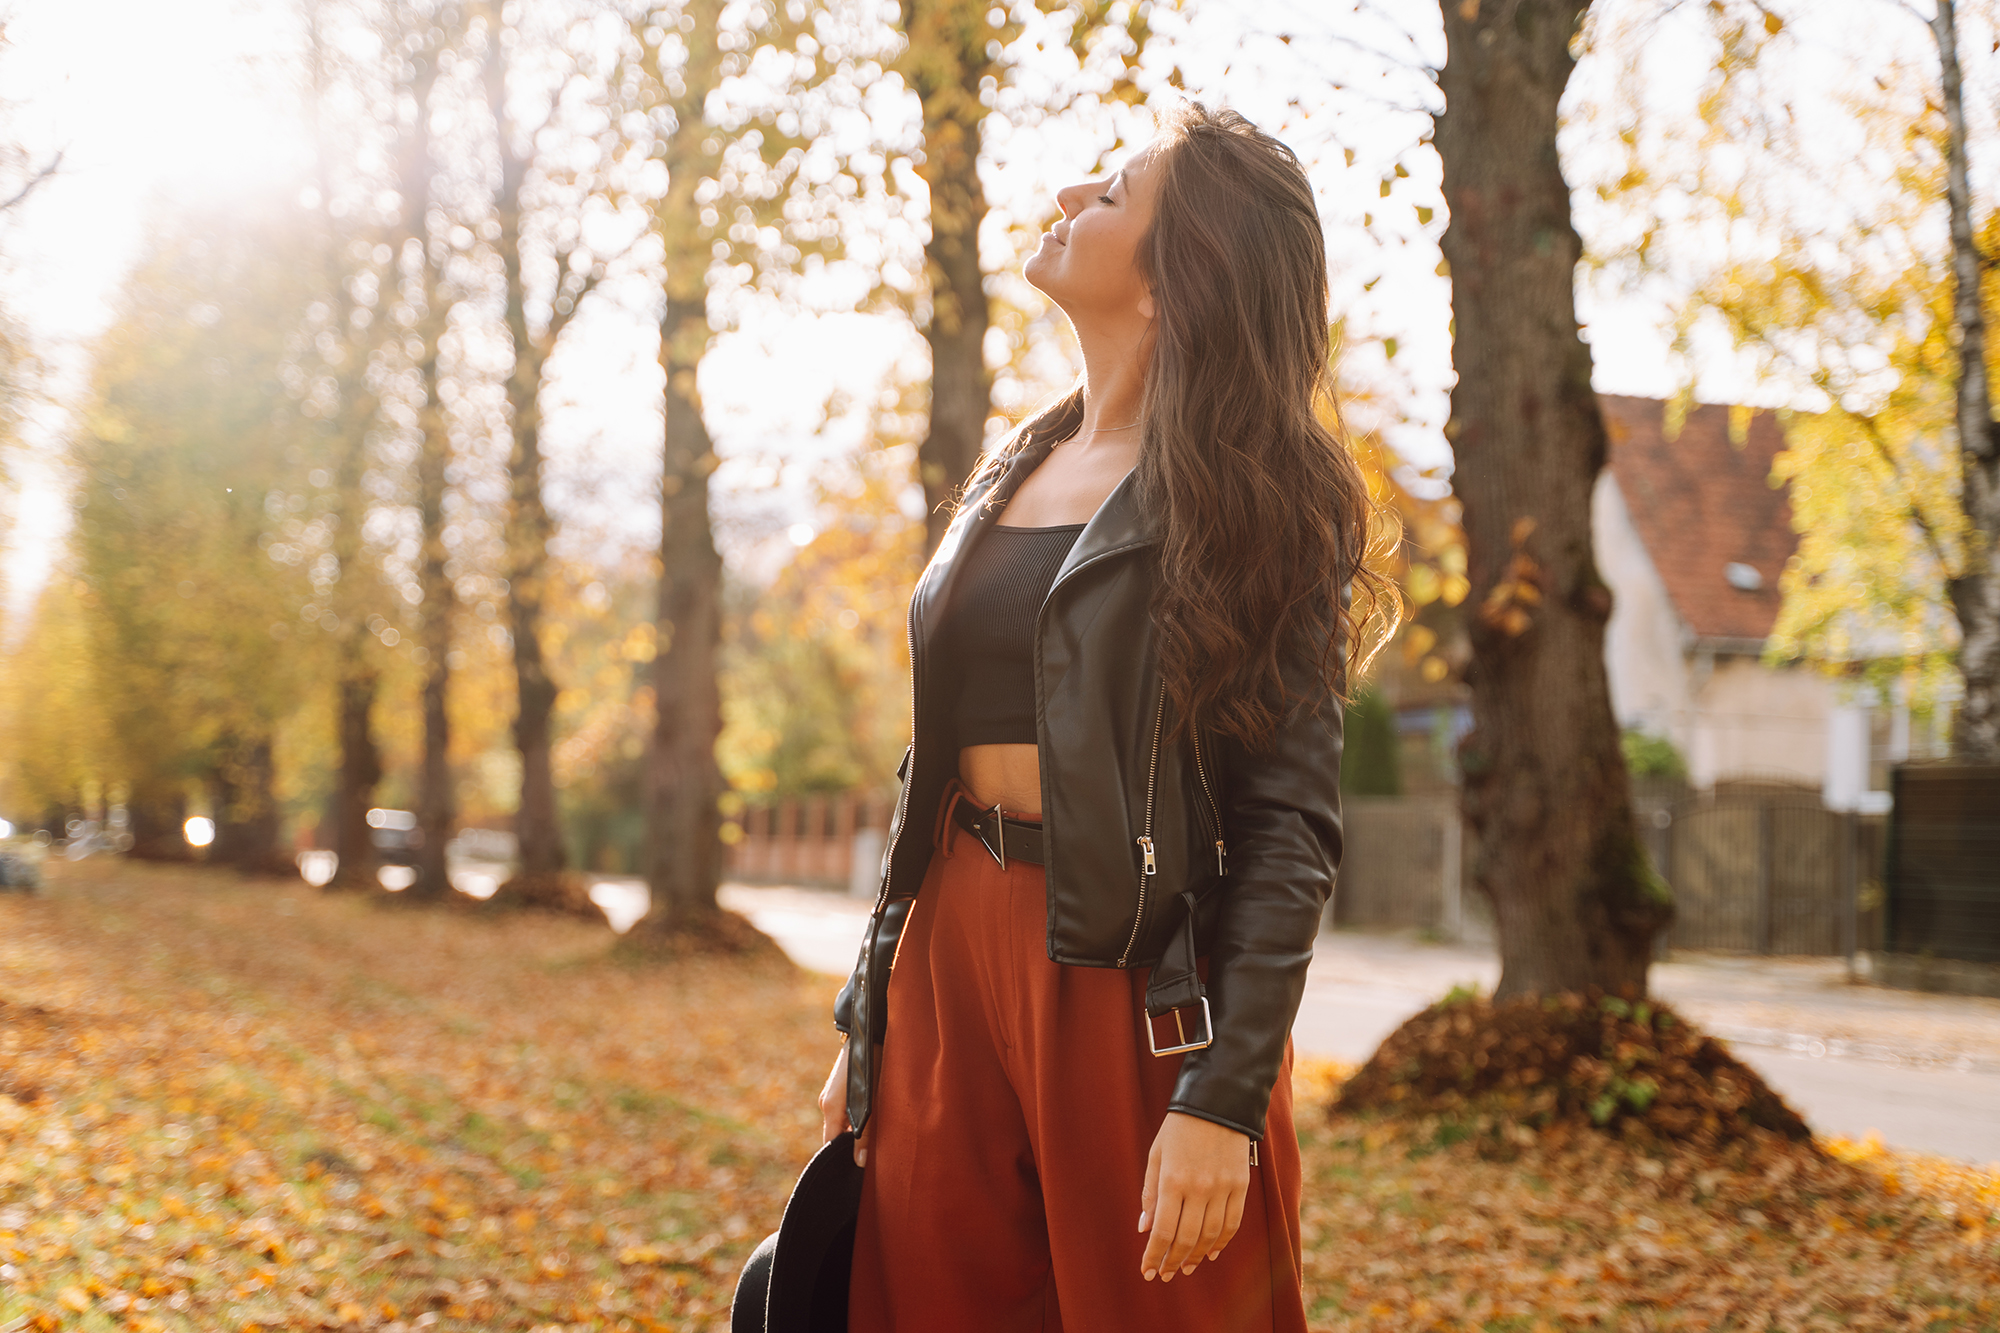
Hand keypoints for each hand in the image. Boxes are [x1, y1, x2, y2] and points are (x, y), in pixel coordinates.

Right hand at [817, 1040, 867, 1165]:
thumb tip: (860, 1163)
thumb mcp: (872, 1102)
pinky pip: (842, 1111)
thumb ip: (866, 1133)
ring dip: (853, 1132)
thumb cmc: (871, 1066)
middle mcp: (826, 1103)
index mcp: (831, 1108)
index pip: (829, 1145)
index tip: (853, 1171)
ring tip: (872, 1141)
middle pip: (834, 1135)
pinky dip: (853, 1119)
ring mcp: (830, 1095)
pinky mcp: (837, 1088)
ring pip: (840, 1122)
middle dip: (848, 1147)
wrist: (865, 1033)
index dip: (839, 1159)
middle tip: (868, 1159)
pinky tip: (870, 1120)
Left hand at [1137, 1111, 1250, 1282]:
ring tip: (1186, 1266)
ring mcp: (1223, 1188)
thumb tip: (1145, 1228)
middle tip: (1166, 1274)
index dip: (1154, 1256)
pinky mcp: (1240, 1186)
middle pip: (1186, 1239)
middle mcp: (1199, 1188)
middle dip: (1173, 1261)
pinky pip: (1232, 1223)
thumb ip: (1150, 1193)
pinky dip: (1221, 1242)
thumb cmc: (1179, 1128)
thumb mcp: (1156, 1155)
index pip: (1163, 1231)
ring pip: (1210, 1236)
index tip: (1147, 1271)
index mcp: (1173, 1181)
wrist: (1217, 1103)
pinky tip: (1211, 1252)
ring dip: (1197, 1256)